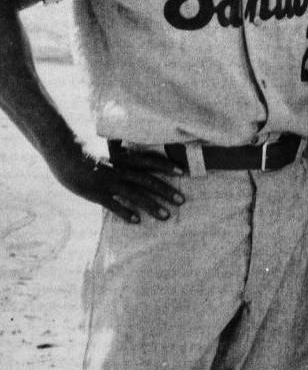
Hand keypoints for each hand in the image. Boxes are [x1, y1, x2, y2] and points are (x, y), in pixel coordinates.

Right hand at [49, 145, 184, 222]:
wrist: (62, 151)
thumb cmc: (86, 149)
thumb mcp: (108, 148)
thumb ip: (123, 153)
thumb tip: (136, 153)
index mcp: (124, 157)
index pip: (150, 161)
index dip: (167, 166)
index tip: (183, 171)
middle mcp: (119, 169)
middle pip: (147, 180)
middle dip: (166, 191)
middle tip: (182, 201)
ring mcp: (108, 181)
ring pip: (134, 194)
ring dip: (152, 206)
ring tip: (166, 216)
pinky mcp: (96, 193)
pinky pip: (113, 205)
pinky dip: (125, 213)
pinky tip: (137, 221)